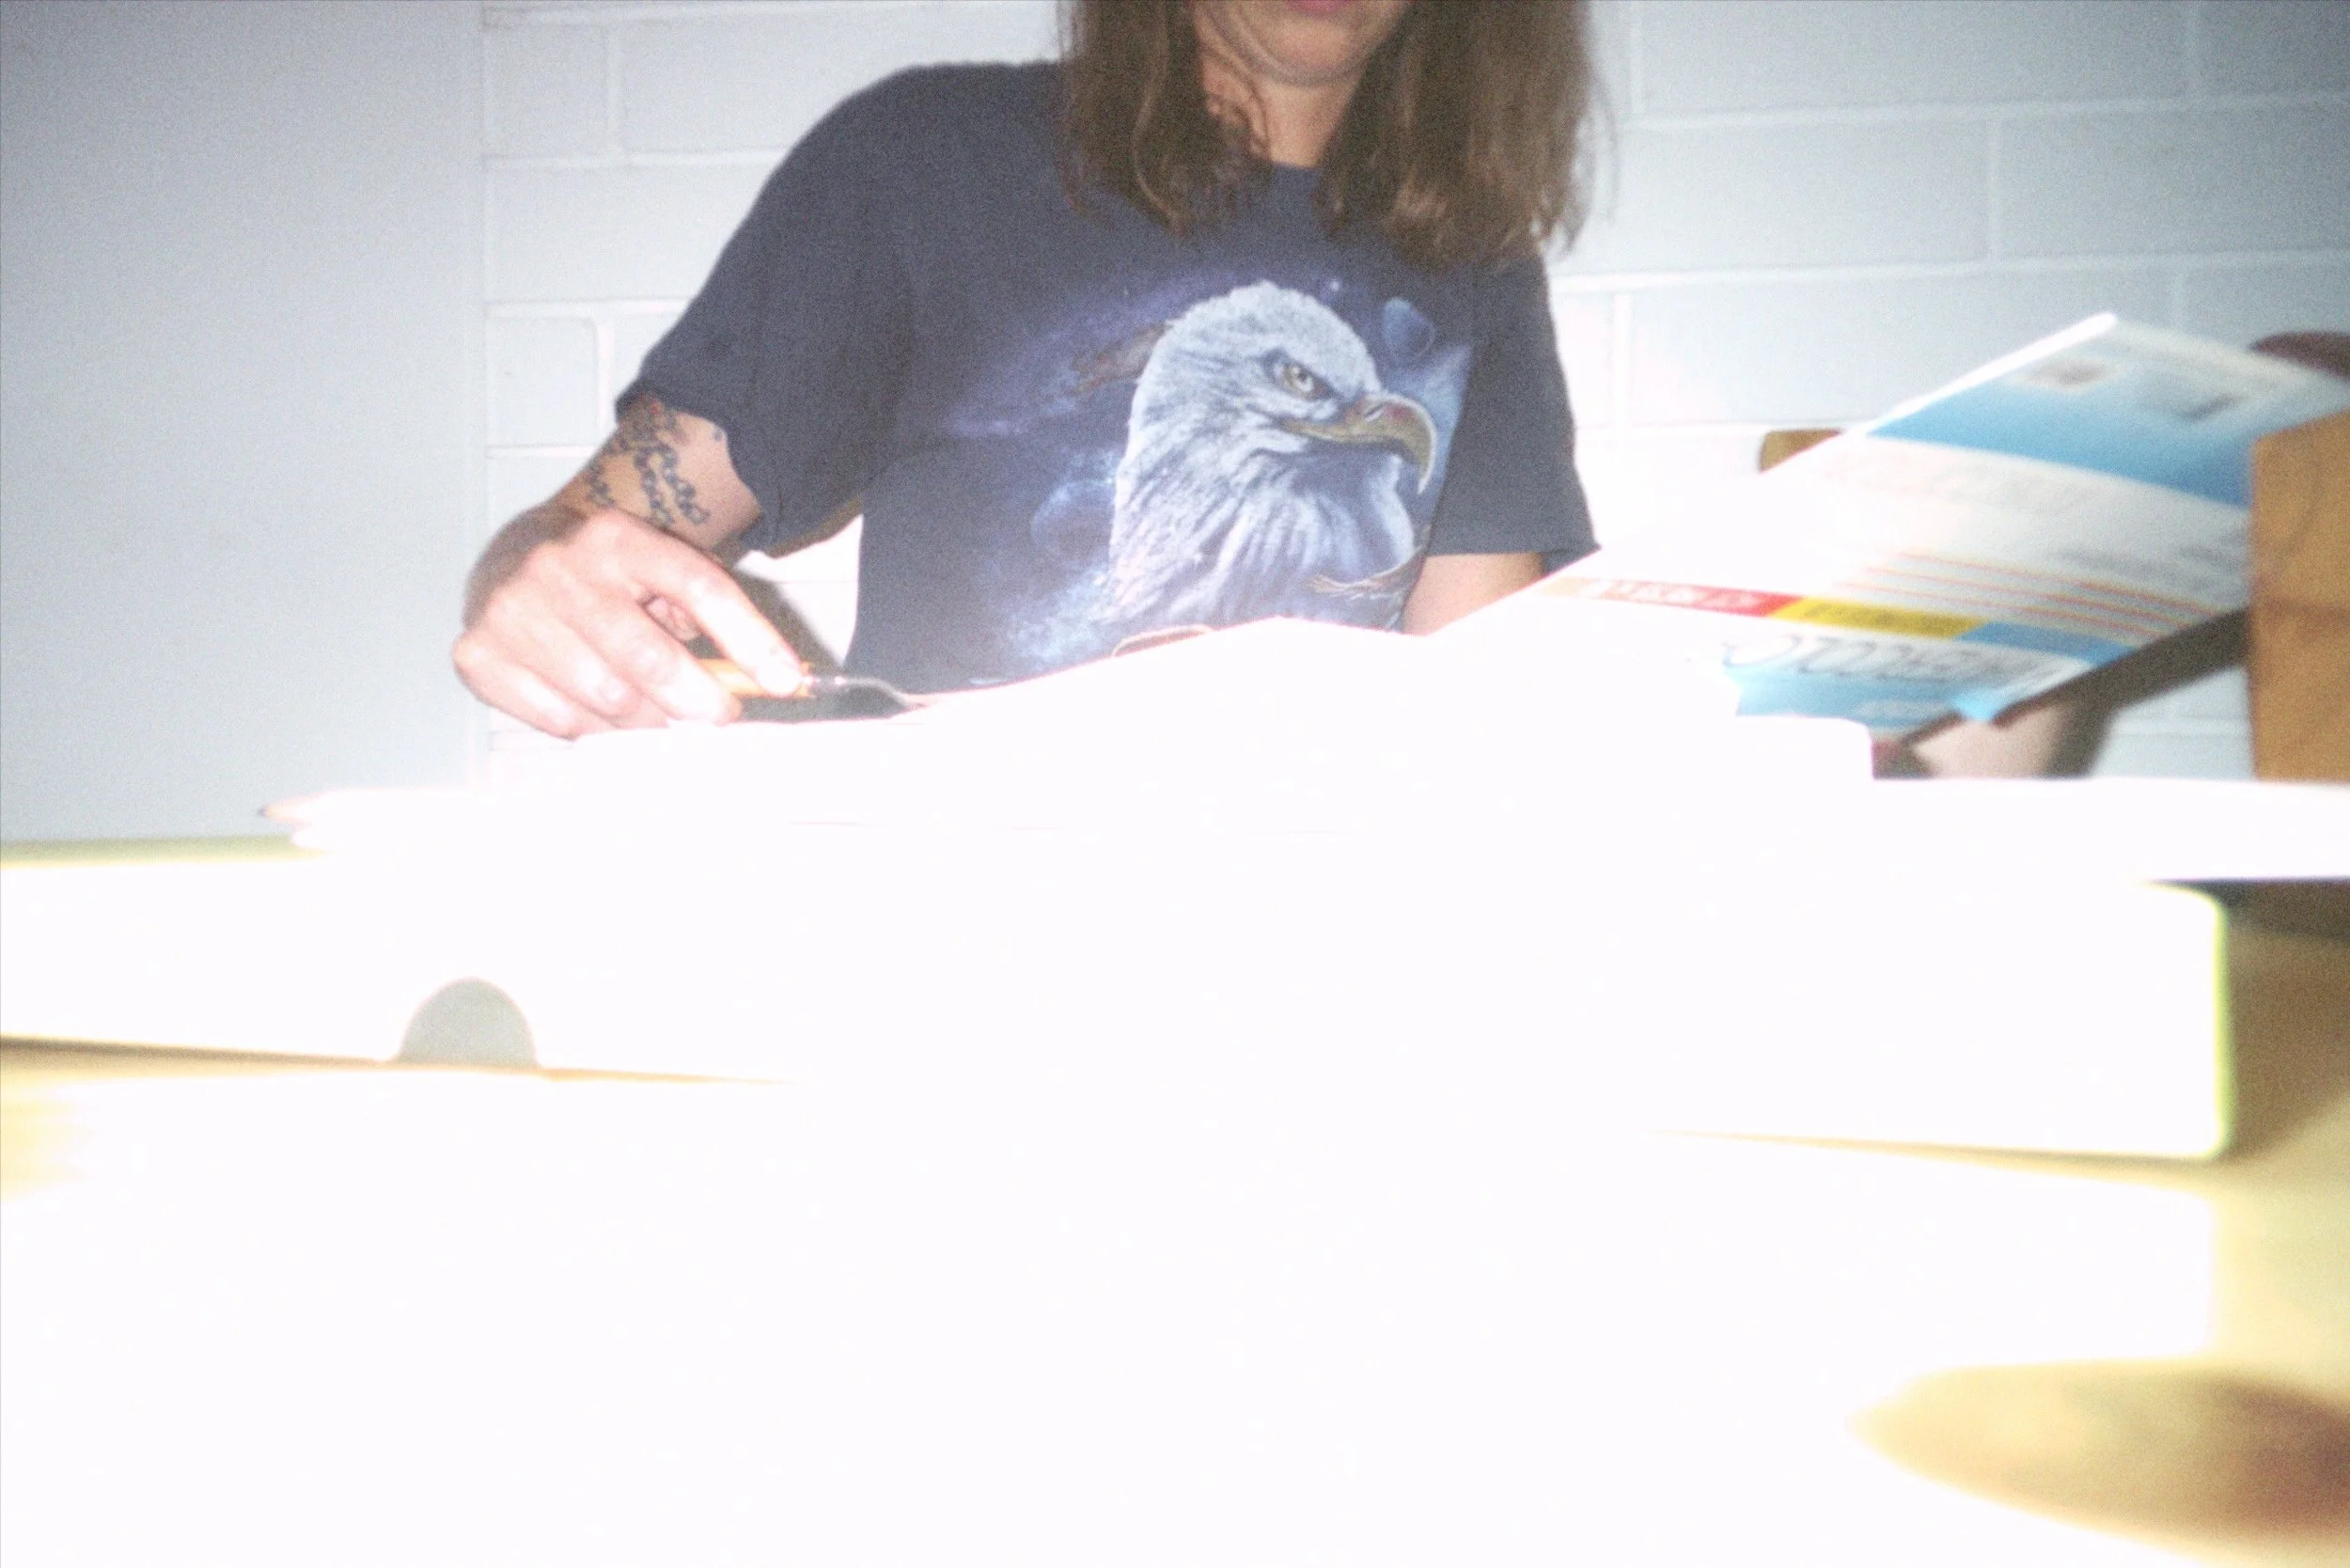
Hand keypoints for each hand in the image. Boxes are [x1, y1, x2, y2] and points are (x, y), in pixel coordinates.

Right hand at [454, 506, 804, 737]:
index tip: (786, 682)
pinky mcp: (477, 654)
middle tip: (718, 716)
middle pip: (648, 658)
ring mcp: (511, 611)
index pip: (698, 586)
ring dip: (646, 720)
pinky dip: (594, 728)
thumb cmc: (607, 577)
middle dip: (698, 701)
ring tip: (654, 712)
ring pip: (608, 700)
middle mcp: (558, 567)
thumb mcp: (658, 571)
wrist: (518, 556)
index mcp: (616, 536)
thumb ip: (709, 618)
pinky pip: (561, 721)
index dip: (749, 639)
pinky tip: (600, 709)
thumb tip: (773, 683)